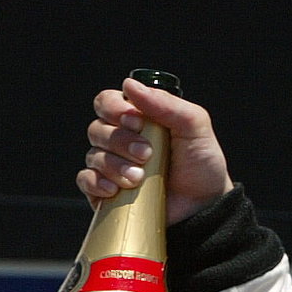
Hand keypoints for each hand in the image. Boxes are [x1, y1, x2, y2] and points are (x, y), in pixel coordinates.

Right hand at [81, 78, 233, 224]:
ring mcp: (112, 166)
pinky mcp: (107, 191)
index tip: (137, 121)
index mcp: (137, 119)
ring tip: (140, 177)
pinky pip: (86, 180)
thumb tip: (130, 84)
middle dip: (121, 140)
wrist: (206, 206)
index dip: (115, 108)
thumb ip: (167, 104)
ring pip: (94, 155)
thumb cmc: (201, 165)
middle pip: (98, 128)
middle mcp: (120, 139)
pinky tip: (115, 189)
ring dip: (115, 165)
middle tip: (146, 154)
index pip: (107, 102)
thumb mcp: (194, 128)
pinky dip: (97, 182)